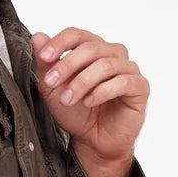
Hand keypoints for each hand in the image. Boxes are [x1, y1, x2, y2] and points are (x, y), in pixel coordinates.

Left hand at [30, 28, 147, 170]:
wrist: (93, 141)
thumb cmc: (77, 113)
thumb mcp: (53, 89)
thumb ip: (46, 64)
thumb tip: (38, 36)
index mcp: (93, 49)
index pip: (78, 35)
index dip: (60, 43)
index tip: (44, 57)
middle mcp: (113, 54)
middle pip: (91, 48)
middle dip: (68, 65)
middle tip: (52, 83)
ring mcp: (128, 69)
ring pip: (106, 65)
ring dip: (82, 82)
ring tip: (68, 99)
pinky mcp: (140, 87)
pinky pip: (123, 82)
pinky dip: (103, 91)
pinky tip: (89, 102)